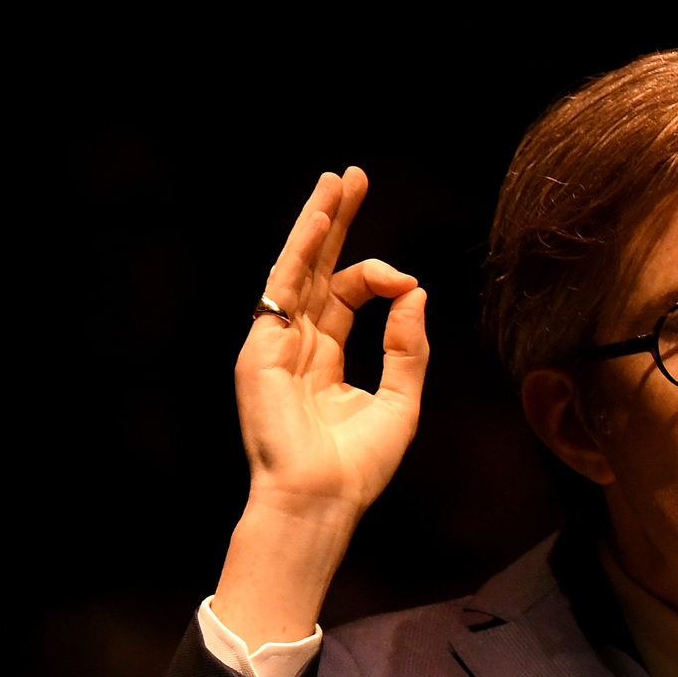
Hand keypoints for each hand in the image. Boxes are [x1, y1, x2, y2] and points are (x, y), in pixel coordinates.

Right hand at [215, 167, 431, 646]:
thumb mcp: (400, 402)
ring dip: (318, 221)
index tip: (408, 283)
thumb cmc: (356, 468)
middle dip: (337, 220)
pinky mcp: (261, 348)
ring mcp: (275, 343)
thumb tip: (416, 291)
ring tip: (337, 179)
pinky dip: (302, 252)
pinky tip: (321, 219)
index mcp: (326, 356)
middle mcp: (297, 343)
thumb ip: (408, 347)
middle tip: (354, 175)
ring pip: (298, 267)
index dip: (381, 278)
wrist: (320, 500)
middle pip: (317, 266)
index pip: (349, 294)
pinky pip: (282, 288)